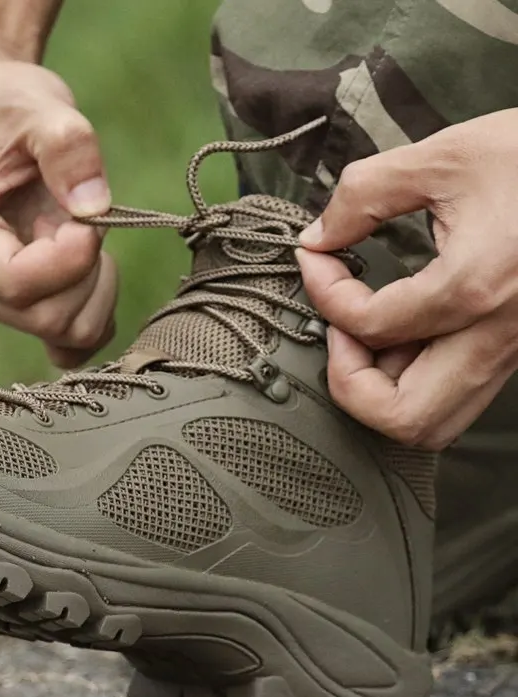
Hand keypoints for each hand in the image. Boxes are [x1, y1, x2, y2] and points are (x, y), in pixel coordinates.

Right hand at [0, 50, 116, 368]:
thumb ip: (69, 148)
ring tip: (82, 233)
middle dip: (89, 272)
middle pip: (48, 319)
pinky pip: (62, 342)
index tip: (87, 212)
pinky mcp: (12, 301)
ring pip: (62, 334)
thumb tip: (94, 208)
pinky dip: (92, 315)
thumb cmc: (0, 104)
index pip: (20, 284)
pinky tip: (93, 273)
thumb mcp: (38, 105)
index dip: (72, 258)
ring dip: (96, 288)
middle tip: (88, 218)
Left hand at [297, 109, 517, 449]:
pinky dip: (412, 380)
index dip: (323, 292)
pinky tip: (401, 330)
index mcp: (476, 285)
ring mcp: (510, 351)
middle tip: (338, 333)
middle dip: (350, 384)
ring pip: (433, 422)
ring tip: (364, 336)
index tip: (315, 258)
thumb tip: (318, 236)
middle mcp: (497, 336)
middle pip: (406, 419)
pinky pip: (453, 396)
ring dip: (381, 392)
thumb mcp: (444, 156)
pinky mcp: (512, 350)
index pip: (371, 325)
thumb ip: (364, 195)